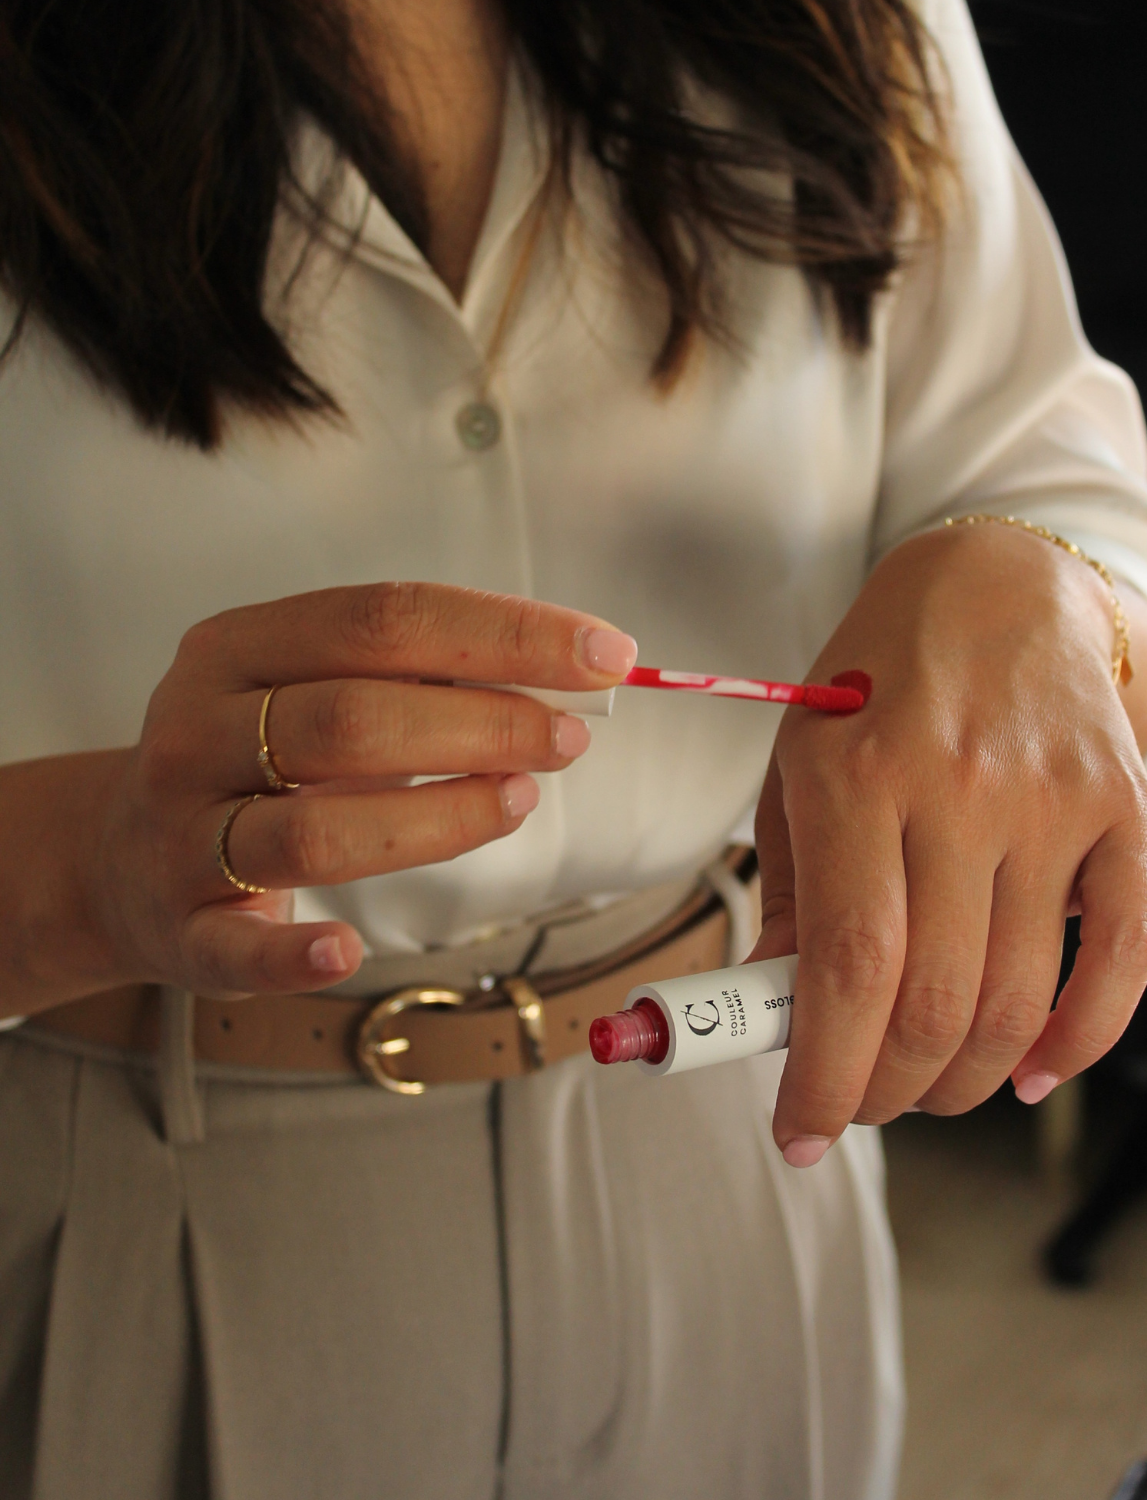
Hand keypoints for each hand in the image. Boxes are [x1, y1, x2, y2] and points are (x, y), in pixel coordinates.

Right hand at [5, 584, 636, 1011]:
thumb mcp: (309, 691)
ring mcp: (183, 832)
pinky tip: (350, 947)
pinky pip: (237, 946)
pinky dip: (294, 952)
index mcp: (236, 647)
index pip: (382, 618)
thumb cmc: (253, 762)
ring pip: (315, 828)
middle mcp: (197, 730)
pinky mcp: (180, 927)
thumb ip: (415, 680)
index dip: (504, 632)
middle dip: (484, 722)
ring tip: (519, 800)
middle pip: (352, 718)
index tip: (606, 654)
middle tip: (569, 736)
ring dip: (437, 818)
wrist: (116, 859)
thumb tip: (562, 676)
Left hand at [752, 522, 1146, 1166]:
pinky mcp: (1119, 812)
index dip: (824, 1073)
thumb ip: (788, 885)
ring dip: (965, 1078)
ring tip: (927, 1087)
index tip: (801, 1132)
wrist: (999, 584)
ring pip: (1017, 999)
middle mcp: (957, 792)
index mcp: (855, 777)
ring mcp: (1050, 805)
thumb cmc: (878, 677)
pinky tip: (1033, 1074)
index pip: (847, 968)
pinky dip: (1081, 1039)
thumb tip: (779, 1004)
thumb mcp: (799, 758)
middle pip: (931, 1001)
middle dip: (888, 1090)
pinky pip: (1123, 955)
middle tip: (861, 1107)